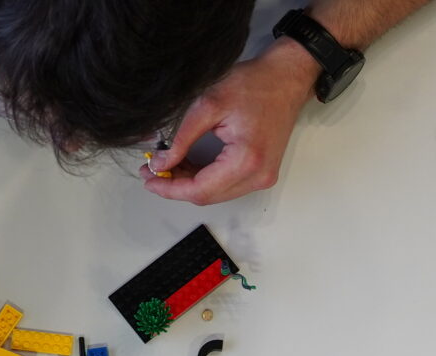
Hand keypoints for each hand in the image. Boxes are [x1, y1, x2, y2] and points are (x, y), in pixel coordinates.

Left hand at [141, 42, 313, 204]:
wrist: (286, 78)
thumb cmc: (255, 84)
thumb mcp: (209, 104)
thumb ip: (182, 138)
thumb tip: (161, 163)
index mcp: (246, 161)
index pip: (199, 190)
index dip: (170, 188)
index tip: (148, 178)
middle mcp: (258, 176)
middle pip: (207, 197)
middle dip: (176, 187)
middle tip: (153, 170)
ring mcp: (263, 178)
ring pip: (216, 194)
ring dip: (190, 184)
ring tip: (168, 165)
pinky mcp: (263, 173)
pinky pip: (227, 186)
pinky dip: (205, 179)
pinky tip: (189, 165)